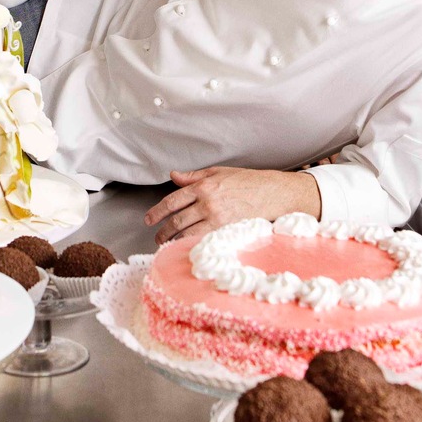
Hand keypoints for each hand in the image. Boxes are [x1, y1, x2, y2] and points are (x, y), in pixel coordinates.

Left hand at [144, 167, 321, 244]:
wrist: (273, 193)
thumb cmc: (247, 181)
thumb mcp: (219, 172)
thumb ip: (193, 176)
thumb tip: (173, 176)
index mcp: (203, 186)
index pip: (172, 201)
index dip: (156, 212)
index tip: (148, 219)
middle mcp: (208, 203)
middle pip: (177, 220)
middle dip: (163, 231)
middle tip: (157, 237)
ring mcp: (217, 219)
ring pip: (187, 234)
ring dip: (173, 241)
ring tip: (166, 245)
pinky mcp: (227, 231)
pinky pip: (203, 241)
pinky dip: (190, 246)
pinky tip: (184, 249)